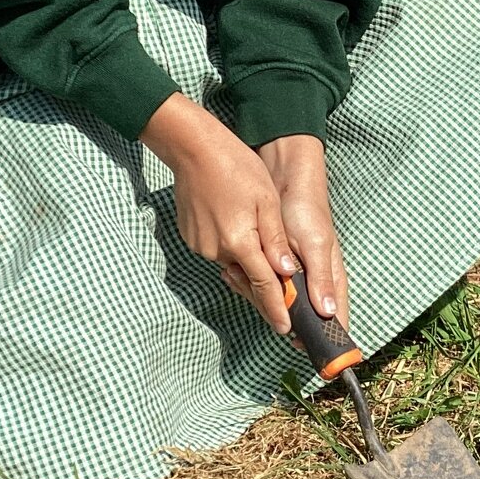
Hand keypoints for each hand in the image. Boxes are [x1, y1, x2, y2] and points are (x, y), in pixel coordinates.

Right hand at [140, 95, 296, 332]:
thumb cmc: (236, 167)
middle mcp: (216, 250)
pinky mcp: (191, 238)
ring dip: (249, 265)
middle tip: (282, 311)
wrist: (193, 148)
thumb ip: (275, 240)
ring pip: (233, 264)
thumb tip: (286, 273)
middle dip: (265, 293)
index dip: (277, 308)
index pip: (264, 285)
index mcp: (240, 241)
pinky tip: (240, 235)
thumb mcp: (265, 201)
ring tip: (265, 265)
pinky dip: (232, 250)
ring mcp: (200, 245)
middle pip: (248, 278)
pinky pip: (218, 252)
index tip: (287, 330)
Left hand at [256, 133, 350, 333]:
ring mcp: (291, 274)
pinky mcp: (271, 264)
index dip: (325, 338)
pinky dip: (245, 282)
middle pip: (298, 315)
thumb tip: (328, 313)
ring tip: (237, 280)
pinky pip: (258, 283)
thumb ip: (321, 278)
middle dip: (277, 313)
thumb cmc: (307, 210)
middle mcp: (311, 281)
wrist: (284, 177)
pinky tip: (233, 275)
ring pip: (274, 301)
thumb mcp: (315, 244)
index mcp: (330, 279)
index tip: (310, 353)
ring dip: (255, 296)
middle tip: (261, 310)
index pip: (334, 318)